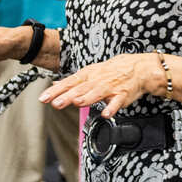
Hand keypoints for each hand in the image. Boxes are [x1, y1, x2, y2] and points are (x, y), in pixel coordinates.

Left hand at [39, 52, 157, 117]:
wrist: (138, 68)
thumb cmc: (112, 71)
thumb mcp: (91, 72)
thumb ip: (72, 81)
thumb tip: (54, 85)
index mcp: (88, 75)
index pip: (69, 83)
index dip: (56, 91)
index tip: (43, 98)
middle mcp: (97, 80)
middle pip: (80, 89)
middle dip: (68, 96)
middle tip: (55, 103)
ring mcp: (110, 87)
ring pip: (97, 93)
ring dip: (87, 98)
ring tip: (77, 103)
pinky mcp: (122, 95)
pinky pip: (117, 102)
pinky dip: (112, 107)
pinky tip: (106, 114)